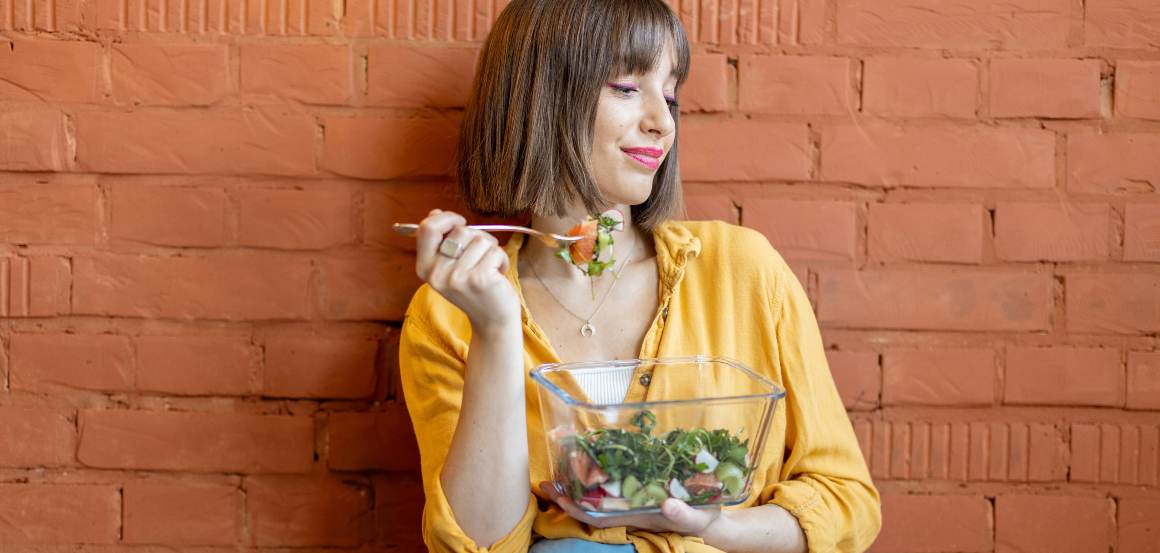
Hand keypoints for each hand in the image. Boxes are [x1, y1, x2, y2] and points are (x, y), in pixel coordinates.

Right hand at [415, 209, 519, 328]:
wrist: (492, 320)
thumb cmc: (474, 288)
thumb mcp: (450, 266)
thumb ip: (441, 240)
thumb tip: (434, 212)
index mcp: (425, 267)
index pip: (427, 228)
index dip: (447, 218)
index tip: (461, 223)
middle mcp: (436, 273)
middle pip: (459, 230)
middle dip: (477, 237)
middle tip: (481, 256)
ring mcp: (456, 277)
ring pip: (480, 239)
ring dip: (491, 250)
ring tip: (489, 268)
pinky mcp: (478, 279)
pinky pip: (495, 250)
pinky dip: (502, 259)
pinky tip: (498, 275)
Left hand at [538, 482, 720, 535]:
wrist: (712, 520)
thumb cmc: (703, 519)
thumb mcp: (697, 516)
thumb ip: (683, 513)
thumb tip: (667, 504)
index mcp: (635, 514)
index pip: (596, 516)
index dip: (574, 508)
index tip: (556, 496)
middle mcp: (628, 507)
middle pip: (589, 504)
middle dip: (565, 494)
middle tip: (543, 479)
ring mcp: (633, 499)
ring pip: (597, 494)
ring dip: (577, 482)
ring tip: (558, 466)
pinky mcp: (641, 488)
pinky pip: (613, 483)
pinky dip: (598, 473)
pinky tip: (591, 460)